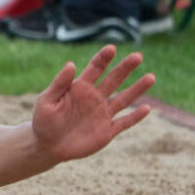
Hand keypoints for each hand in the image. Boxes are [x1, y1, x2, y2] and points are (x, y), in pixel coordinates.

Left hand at [31, 45, 154, 162]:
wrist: (47, 146)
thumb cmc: (43, 121)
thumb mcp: (47, 101)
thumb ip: (59, 84)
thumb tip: (70, 64)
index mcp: (80, 88)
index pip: (94, 69)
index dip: (103, 59)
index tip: (111, 48)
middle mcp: (94, 98)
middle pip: (113, 80)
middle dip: (125, 68)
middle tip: (138, 56)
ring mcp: (102, 114)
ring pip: (124, 99)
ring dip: (137, 89)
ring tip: (151, 76)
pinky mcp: (107, 131)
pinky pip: (124, 122)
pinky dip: (135, 117)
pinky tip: (147, 108)